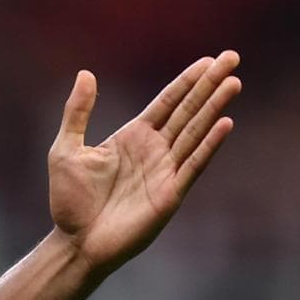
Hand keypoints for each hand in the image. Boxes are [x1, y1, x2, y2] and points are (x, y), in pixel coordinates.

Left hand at [48, 52, 240, 272]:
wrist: (75, 242)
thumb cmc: (70, 201)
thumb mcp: (66, 150)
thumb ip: (77, 112)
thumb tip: (85, 73)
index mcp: (134, 136)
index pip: (167, 102)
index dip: (188, 80)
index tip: (209, 60)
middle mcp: (155, 150)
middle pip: (187, 110)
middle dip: (210, 84)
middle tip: (232, 58)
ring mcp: (165, 171)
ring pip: (195, 132)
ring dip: (214, 108)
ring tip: (233, 83)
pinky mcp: (170, 194)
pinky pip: (193, 165)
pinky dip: (208, 145)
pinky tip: (225, 124)